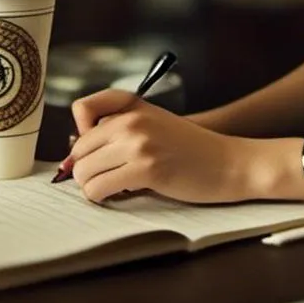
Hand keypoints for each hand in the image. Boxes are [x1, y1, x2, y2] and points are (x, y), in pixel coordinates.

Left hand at [65, 89, 254, 203]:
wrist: (229, 163)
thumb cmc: (191, 149)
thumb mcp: (154, 124)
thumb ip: (119, 129)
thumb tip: (74, 152)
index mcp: (133, 105)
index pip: (81, 109)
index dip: (83, 135)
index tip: (98, 150)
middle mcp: (132, 120)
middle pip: (79, 149)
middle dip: (86, 168)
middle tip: (108, 177)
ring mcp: (138, 144)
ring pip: (83, 171)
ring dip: (93, 186)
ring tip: (116, 186)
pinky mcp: (145, 169)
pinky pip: (98, 189)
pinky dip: (102, 197)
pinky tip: (123, 194)